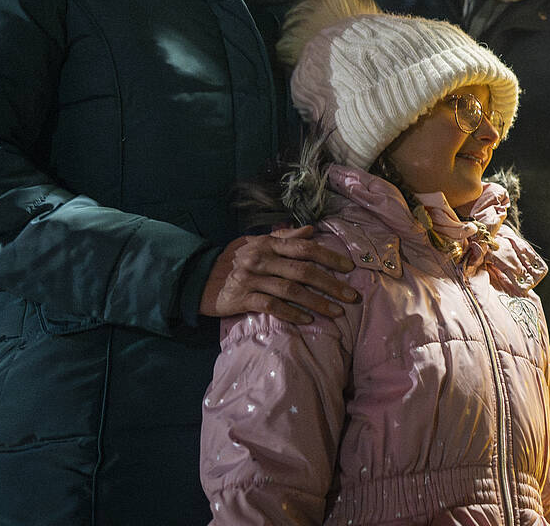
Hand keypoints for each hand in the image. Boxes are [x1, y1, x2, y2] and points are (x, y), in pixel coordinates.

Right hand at [200, 225, 360, 323]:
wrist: (197, 278)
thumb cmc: (233, 260)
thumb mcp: (256, 242)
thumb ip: (284, 237)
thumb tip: (311, 230)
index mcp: (268, 243)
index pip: (305, 247)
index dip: (330, 256)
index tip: (350, 267)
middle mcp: (261, 258)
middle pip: (303, 271)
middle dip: (331, 284)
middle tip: (352, 295)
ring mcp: (251, 278)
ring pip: (291, 290)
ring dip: (317, 302)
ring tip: (337, 312)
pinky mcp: (242, 298)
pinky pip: (272, 307)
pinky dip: (292, 313)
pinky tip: (308, 320)